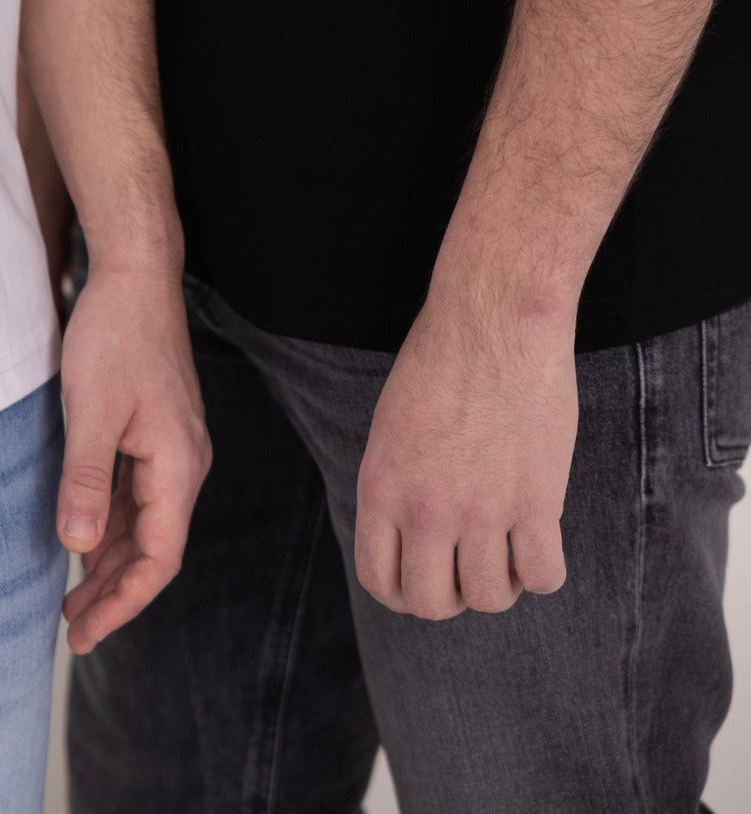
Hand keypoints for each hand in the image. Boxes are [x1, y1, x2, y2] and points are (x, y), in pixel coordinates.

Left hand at [57, 262, 210, 653]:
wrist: (136, 274)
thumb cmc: (115, 333)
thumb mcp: (92, 409)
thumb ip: (86, 479)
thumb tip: (77, 547)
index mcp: (178, 465)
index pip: (159, 558)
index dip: (123, 601)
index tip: (85, 632)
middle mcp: (185, 463)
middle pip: (154, 548)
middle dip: (113, 592)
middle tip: (70, 629)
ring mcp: (172, 447)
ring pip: (144, 523)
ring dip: (110, 560)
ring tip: (71, 595)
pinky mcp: (157, 432)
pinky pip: (137, 494)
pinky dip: (111, 523)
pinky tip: (83, 537)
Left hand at [354, 289, 576, 619]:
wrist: (492, 319)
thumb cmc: (440, 359)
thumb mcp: (391, 426)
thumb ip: (397, 486)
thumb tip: (412, 538)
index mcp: (381, 487)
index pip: (380, 581)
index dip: (404, 591)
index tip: (426, 577)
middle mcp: (424, 508)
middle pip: (431, 603)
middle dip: (451, 596)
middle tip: (469, 566)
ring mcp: (480, 510)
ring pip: (490, 598)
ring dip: (500, 582)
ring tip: (506, 547)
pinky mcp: (534, 502)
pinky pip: (542, 577)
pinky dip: (543, 571)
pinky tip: (540, 541)